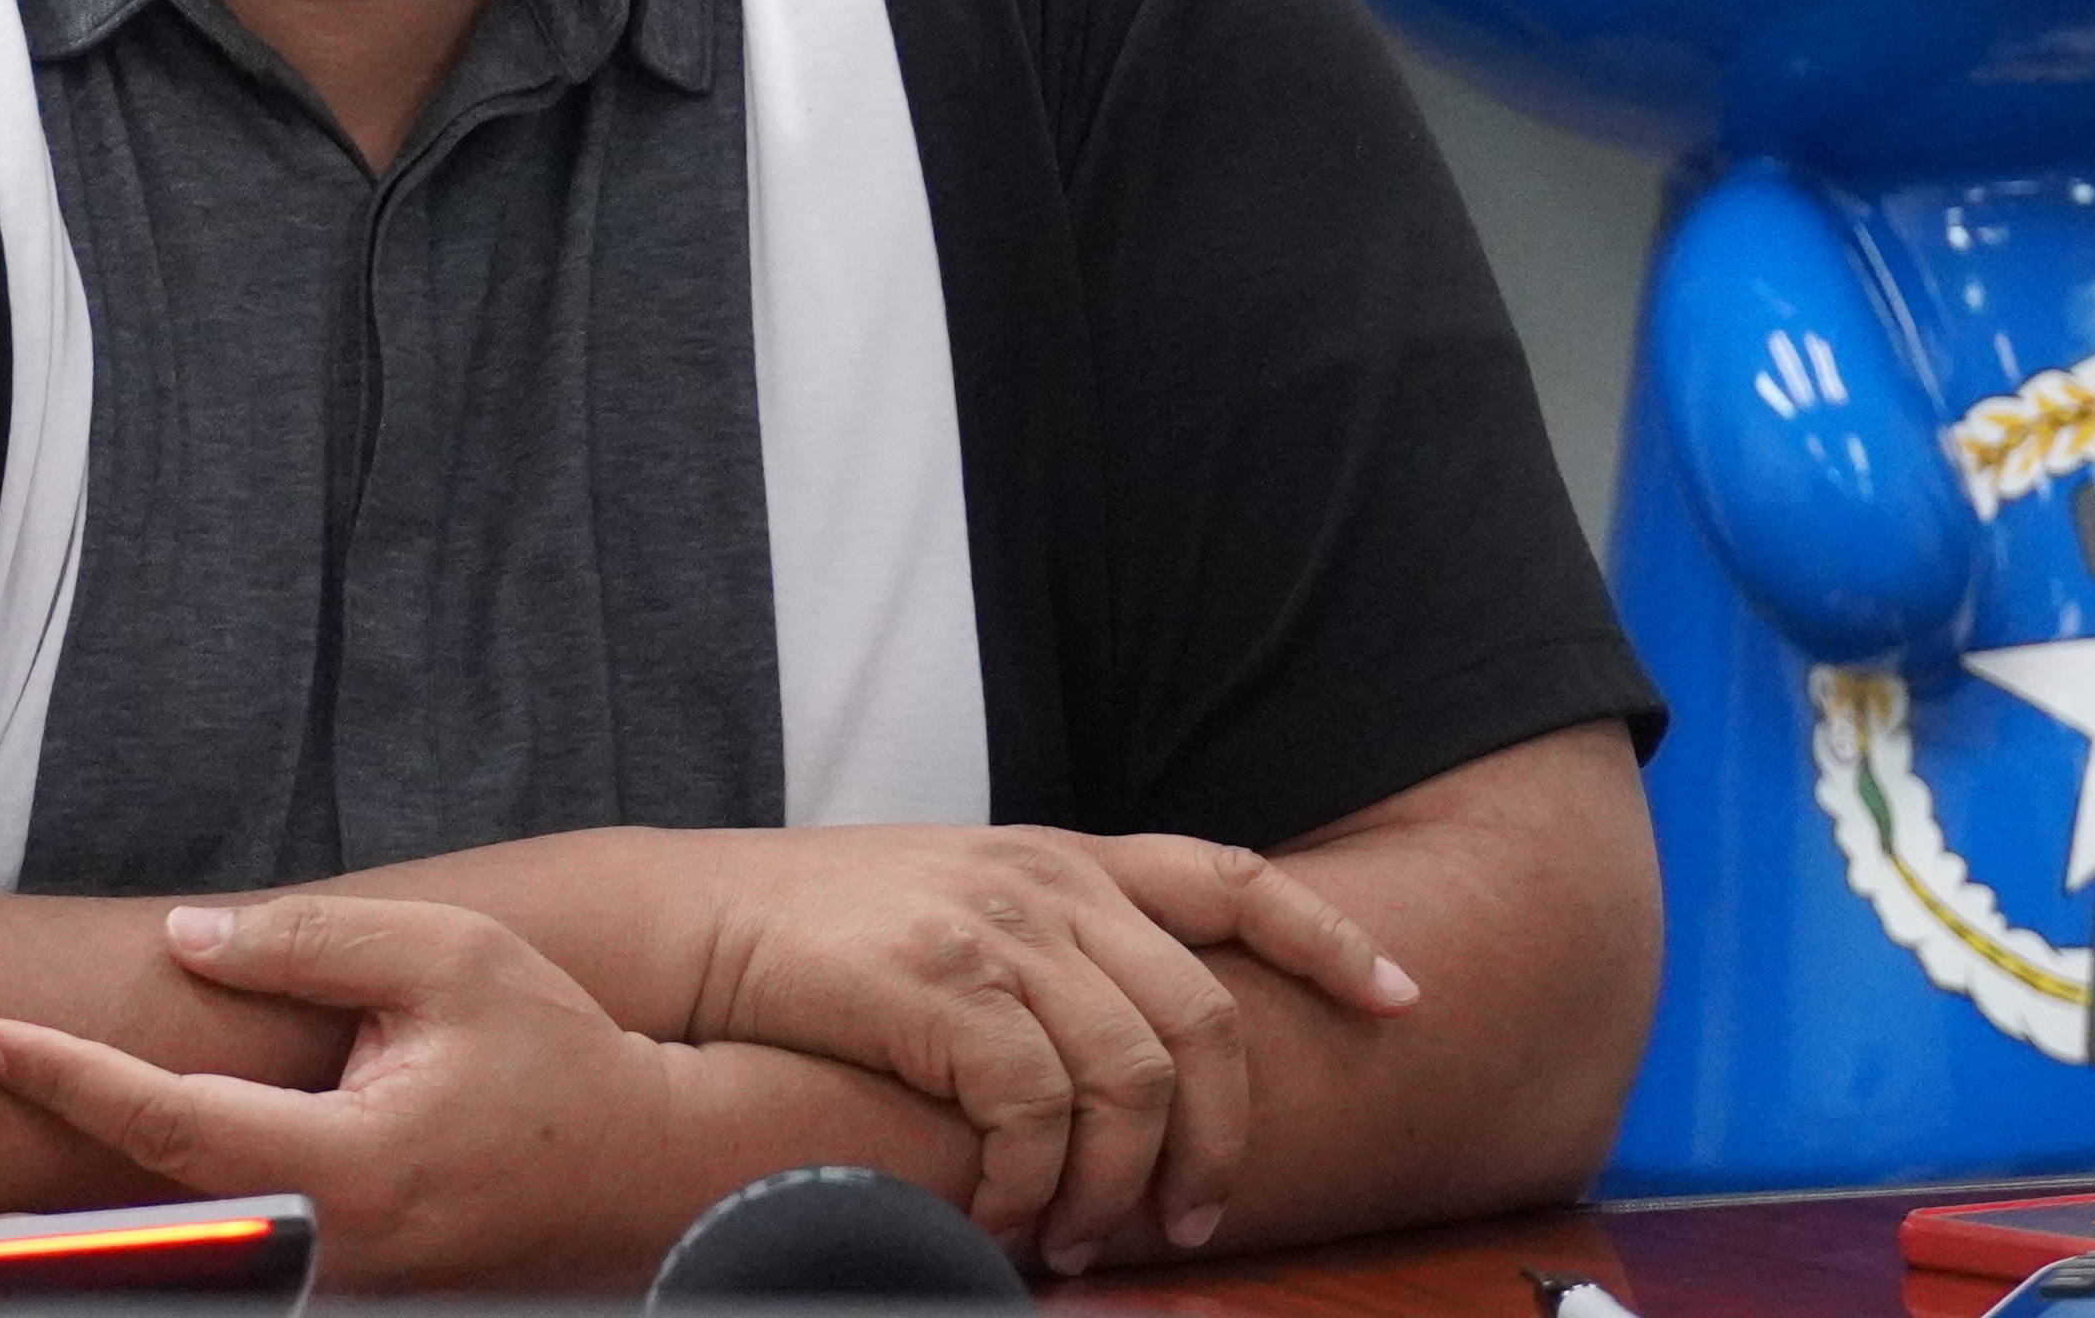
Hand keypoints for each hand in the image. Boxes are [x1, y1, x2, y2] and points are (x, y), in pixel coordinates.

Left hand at [0, 896, 718, 1292]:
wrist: (656, 1175)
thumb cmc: (554, 1056)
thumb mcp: (447, 960)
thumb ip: (310, 945)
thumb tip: (183, 938)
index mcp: (351, 1170)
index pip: (174, 1127)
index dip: (69, 1082)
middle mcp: (331, 1259)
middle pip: (144, 1254)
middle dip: (9, 1247)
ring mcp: (340, 1299)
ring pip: (178, 1287)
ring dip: (61, 1270)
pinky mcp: (349, 1306)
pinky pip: (223, 1291)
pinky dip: (137, 1274)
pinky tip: (59, 1252)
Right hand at [677, 827, 1421, 1271]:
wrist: (691, 922)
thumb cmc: (823, 938)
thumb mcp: (960, 902)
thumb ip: (1053, 942)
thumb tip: (1140, 1046)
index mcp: (1065, 856)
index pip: (1234, 878)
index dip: (1329, 941)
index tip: (1402, 1001)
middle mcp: (1048, 880)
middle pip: (1203, 1017)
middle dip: (1220, 1139)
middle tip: (1192, 1221)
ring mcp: (996, 927)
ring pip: (1133, 1079)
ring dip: (1124, 1186)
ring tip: (1086, 1239)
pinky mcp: (940, 983)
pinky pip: (1040, 1109)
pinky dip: (1039, 1186)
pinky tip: (1012, 1221)